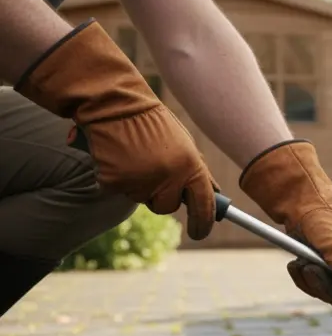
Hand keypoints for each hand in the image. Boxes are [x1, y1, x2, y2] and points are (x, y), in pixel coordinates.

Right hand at [14, 19, 218, 239]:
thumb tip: (215, 196)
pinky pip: (117, 190)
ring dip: (138, 184)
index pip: (204, 205)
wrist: (114, 102)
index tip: (200, 232)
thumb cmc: (152, 122)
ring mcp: (140, 180)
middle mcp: (168, 177)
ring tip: (134, 155)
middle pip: (167, 206)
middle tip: (152, 170)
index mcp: (191, 166)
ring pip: (141, 198)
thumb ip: (198, 171)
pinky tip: (116, 156)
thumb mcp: (184, 143)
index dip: (203, 223)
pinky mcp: (113, 181)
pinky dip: (115, 177)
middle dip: (161, 195)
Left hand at [239, 139, 331, 335]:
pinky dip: (300, 277)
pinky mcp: (320, 275)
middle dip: (324, 287)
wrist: (300, 207)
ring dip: (309, 280)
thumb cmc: (322, 219)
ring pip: (325, 295)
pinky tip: (296, 261)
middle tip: (310, 268)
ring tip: (301, 259)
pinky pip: (310, 288)